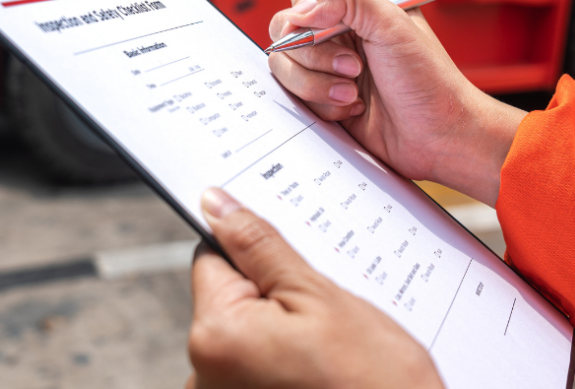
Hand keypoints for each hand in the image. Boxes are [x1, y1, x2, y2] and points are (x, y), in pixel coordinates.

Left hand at [186, 188, 443, 388]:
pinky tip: (318, 365)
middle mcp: (203, 374)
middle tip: (320, 309)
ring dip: (280, 326)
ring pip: (246, 329)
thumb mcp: (318, 296)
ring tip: (326, 344)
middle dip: (270, 292)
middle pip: (230, 297)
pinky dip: (282, 356)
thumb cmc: (371, 383)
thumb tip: (217, 205)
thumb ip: (259, 246)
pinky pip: (255, 361)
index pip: (212, 257)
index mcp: (214, 336)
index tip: (287, 258)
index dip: (254, 251)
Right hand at [268, 0, 525, 206]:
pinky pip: (295, 93)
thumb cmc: (430, 81)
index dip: (305, 1)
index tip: (319, 25)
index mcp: (360, 0)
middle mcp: (339, 28)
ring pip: (284, 63)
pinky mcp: (322, 94)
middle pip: (285, 25)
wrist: (437, 136)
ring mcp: (328, 63)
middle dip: (314, 53)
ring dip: (317, 82)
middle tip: (352, 66)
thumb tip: (303, 7)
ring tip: (353, 91)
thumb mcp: (393, 25)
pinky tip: (353, 106)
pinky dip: (322, 103)